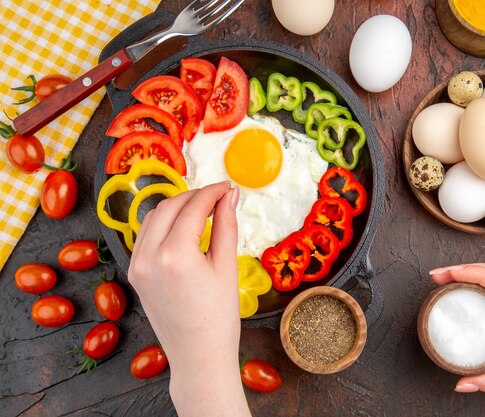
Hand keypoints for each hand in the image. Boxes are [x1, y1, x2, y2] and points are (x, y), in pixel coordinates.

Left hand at [128, 182, 250, 416]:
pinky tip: (182, 227)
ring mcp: (136, 265)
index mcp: (175, 254)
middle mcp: (149, 256)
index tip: (228, 188)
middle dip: (193, 196)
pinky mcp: (134, 273)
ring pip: (152, 218)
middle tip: (217, 196)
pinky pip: (145, 236)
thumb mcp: (227, 267)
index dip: (212, 192)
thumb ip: (226, 225)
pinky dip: (162, 224)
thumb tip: (231, 195)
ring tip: (202, 209)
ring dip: (175, 207)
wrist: (198, 356)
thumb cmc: (219, 317)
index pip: (193, 208)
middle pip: (168, 206)